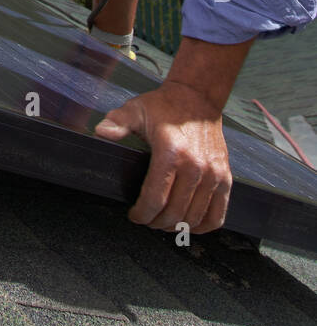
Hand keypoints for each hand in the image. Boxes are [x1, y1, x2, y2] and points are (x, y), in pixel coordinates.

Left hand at [94, 82, 231, 233]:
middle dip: (155, 222)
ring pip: (193, 219)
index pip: (155, 199)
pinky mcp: (225, 178)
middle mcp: (195, 167)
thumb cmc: (164, 106)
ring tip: (163, 220)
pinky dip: (201, 227)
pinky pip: (217, 216)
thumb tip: (101, 131)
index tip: (134, 215)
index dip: (141, 214)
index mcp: (170, 153)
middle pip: (173, 214)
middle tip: (147, 218)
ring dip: (175, 227)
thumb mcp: (135, 110)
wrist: (198, 98)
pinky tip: (188, 223)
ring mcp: (213, 175)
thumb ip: (117, 123)